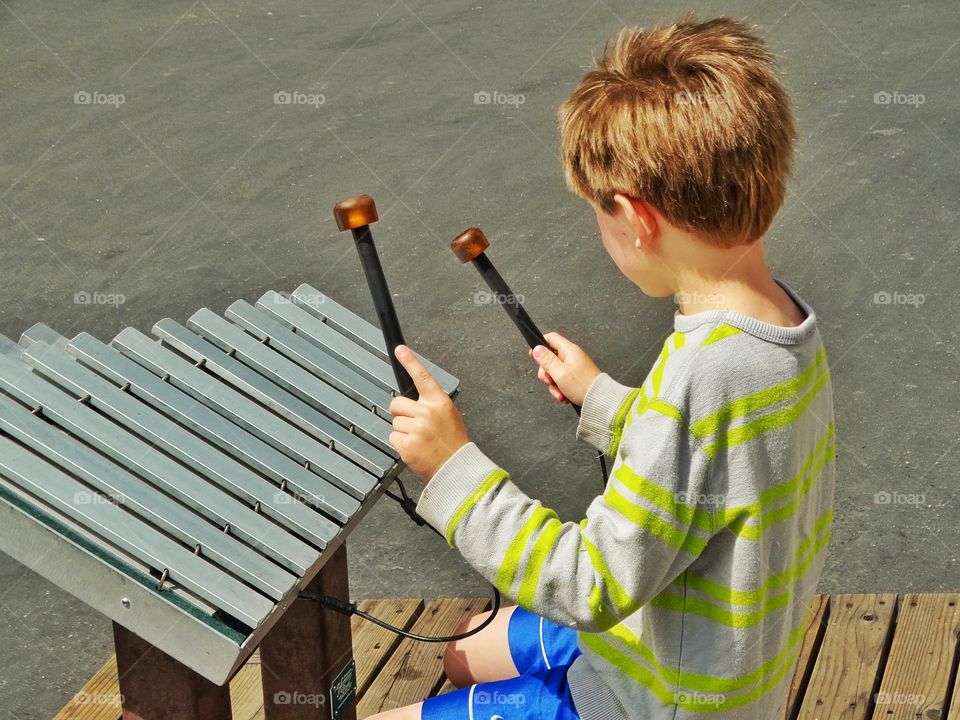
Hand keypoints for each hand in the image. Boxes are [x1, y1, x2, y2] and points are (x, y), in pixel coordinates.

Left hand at [389, 345, 469, 481]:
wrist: (456, 467)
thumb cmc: (452, 442)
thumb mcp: (448, 415)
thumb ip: (430, 404)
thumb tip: (410, 401)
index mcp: (439, 402)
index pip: (422, 376)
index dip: (409, 361)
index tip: (400, 350)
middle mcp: (427, 412)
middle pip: (397, 403)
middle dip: (400, 413)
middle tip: (414, 424)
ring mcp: (417, 428)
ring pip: (395, 423)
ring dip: (403, 431)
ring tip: (419, 439)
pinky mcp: (407, 444)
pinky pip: (393, 437)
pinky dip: (400, 444)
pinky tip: (414, 447)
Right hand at [528, 332, 601, 406]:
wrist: (599, 400)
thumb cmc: (583, 386)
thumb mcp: (560, 373)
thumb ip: (547, 360)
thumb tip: (537, 349)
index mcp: (569, 350)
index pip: (551, 338)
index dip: (540, 345)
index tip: (533, 355)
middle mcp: (572, 356)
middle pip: (550, 358)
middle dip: (546, 372)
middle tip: (550, 380)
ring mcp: (574, 367)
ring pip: (555, 372)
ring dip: (553, 384)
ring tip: (560, 392)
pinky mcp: (576, 377)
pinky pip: (562, 380)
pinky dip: (560, 389)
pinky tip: (564, 395)